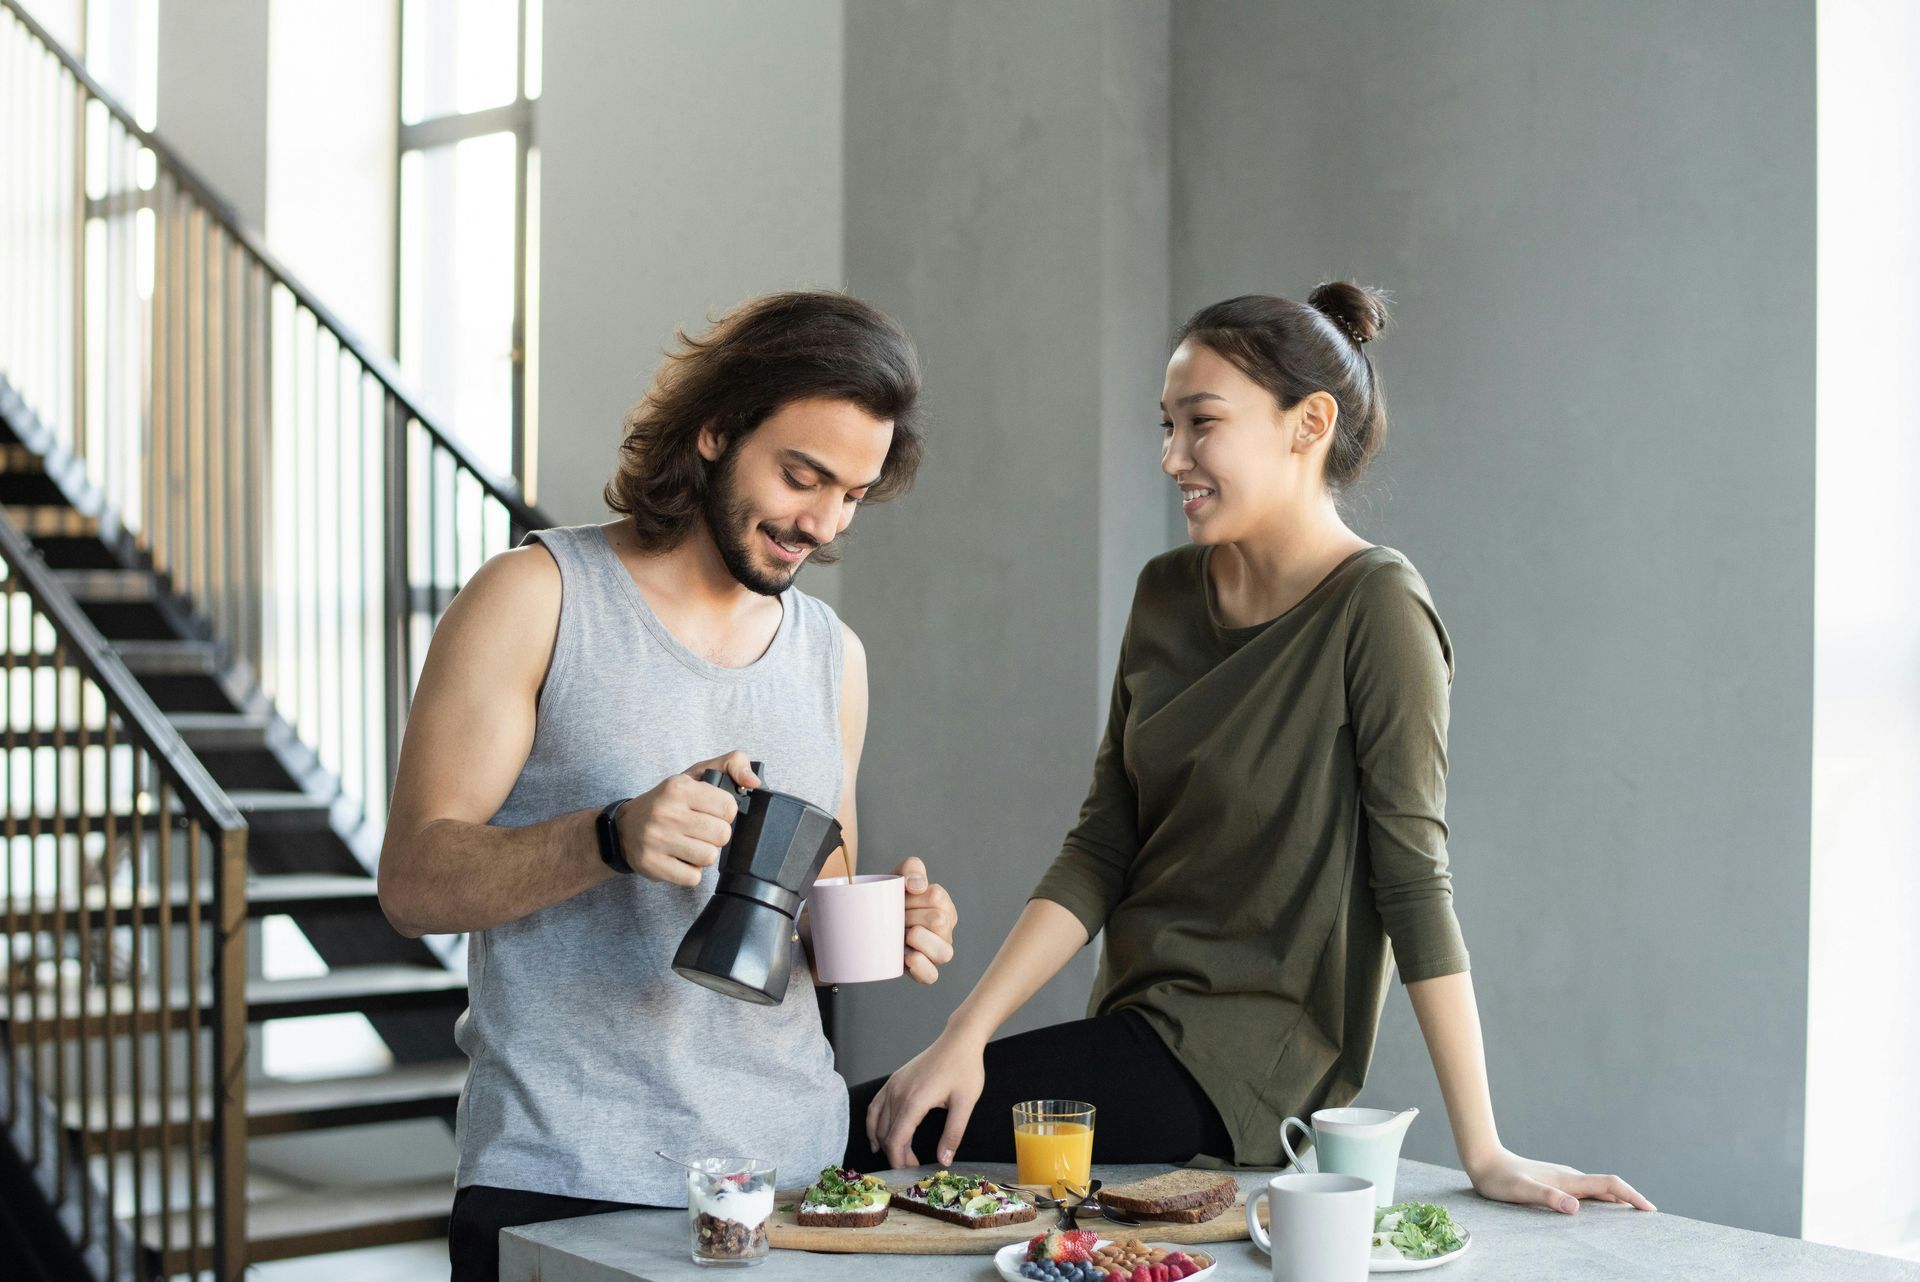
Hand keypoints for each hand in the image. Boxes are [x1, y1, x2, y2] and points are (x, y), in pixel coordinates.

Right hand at [614, 751, 759, 885]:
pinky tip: (680, 858)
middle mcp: (666, 813)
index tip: (713, 812)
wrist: (625, 827)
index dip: (726, 813)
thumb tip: (754, 782)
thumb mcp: (696, 774)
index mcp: (679, 788)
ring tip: (690, 844)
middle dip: (716, 835)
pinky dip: (691, 872)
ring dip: (704, 854)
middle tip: (701, 830)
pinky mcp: (652, 865)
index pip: (728, 807)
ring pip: (709, 858)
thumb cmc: (668, 801)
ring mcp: (657, 840)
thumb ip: (732, 764)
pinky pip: (693, 878)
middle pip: (722, 835)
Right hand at [866, 1028, 984, 1168]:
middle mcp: (898, 1093)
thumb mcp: (965, 1104)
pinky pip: (875, 1106)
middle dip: (895, 1154)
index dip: (899, 1160)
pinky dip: (873, 1124)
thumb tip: (944, 1161)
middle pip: (886, 1133)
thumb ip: (953, 1134)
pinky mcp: (893, 1080)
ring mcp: (893, 1085)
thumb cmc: (965, 1068)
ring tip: (896, 1157)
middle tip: (912, 1166)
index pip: (896, 1139)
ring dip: (883, 1142)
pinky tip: (877, 1136)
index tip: (910, 1172)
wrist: (959, 1040)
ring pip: (878, 1121)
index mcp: (914, 1101)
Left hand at [894, 856, 956, 983]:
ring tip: (903, 935)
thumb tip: (917, 885)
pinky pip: (932, 976)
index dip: (913, 897)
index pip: (936, 897)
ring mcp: (937, 953)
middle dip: (911, 916)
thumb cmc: (889, 898)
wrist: (868, 920)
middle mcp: (946, 930)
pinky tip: (906, 956)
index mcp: (944, 906)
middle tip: (897, 917)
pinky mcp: (925, 971)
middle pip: (939, 921)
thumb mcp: (899, 875)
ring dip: (919, 940)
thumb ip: (912, 868)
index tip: (900, 898)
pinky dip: (920, 966)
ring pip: (944, 952)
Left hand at [1465, 1147, 1655, 1213]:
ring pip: (1598, 1190)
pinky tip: (1599, 1212)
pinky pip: (1586, 1193)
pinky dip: (1601, 1201)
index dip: (1632, 1196)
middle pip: (1609, 1188)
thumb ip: (1547, 1198)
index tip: (1650, 1210)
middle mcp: (1569, 1178)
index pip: (1609, 1185)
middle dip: (1631, 1200)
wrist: (1484, 1160)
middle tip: (1651, 1218)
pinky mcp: (1555, 1183)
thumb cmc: (1500, 1179)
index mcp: (1568, 1180)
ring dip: (1617, 1201)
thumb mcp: (1522, 1191)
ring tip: (1633, 1218)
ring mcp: (1563, 1179)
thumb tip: (1575, 1208)